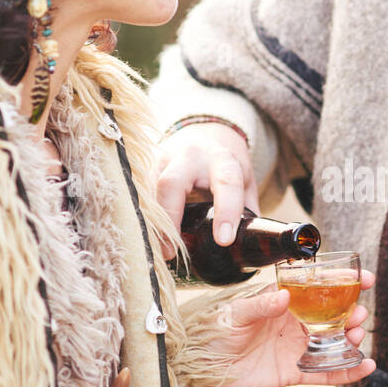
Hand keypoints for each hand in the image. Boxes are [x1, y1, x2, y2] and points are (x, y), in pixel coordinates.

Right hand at [153, 123, 256, 258]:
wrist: (203, 134)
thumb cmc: (225, 165)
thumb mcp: (244, 182)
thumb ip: (247, 212)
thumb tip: (249, 248)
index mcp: (222, 160)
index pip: (226, 183)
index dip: (226, 211)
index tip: (224, 241)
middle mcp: (189, 156)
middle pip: (172, 183)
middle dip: (170, 219)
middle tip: (171, 252)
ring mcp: (162, 160)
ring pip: (149, 190)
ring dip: (151, 223)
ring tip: (155, 252)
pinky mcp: (145, 168)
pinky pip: (138, 194)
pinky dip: (140, 218)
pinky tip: (144, 238)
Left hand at [204, 270, 376, 386]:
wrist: (202, 370)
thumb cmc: (214, 333)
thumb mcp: (234, 314)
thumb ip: (259, 305)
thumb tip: (283, 296)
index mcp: (283, 301)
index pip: (317, 287)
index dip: (342, 281)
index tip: (364, 278)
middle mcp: (294, 322)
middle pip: (332, 315)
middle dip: (352, 311)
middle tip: (360, 314)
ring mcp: (296, 347)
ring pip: (333, 342)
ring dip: (352, 338)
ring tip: (358, 337)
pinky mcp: (294, 372)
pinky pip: (325, 371)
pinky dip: (347, 371)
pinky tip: (366, 366)